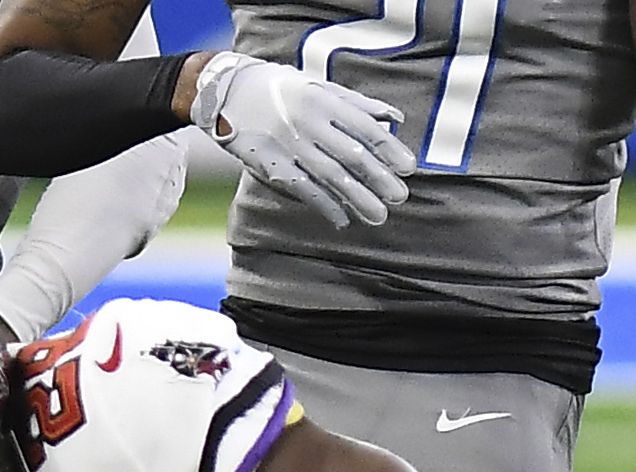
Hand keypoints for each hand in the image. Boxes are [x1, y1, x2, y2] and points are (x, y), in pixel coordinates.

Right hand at [190, 52, 413, 229]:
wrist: (227, 93)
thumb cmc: (281, 90)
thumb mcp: (319, 87)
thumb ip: (357, 104)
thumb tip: (395, 119)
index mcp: (323, 100)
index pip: (364, 128)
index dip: (388, 149)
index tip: (408, 168)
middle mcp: (308, 122)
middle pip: (351, 155)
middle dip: (378, 178)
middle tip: (399, 197)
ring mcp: (289, 145)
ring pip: (330, 176)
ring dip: (357, 198)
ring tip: (379, 216)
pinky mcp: (271, 165)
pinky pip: (302, 189)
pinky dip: (324, 205)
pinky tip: (343, 219)